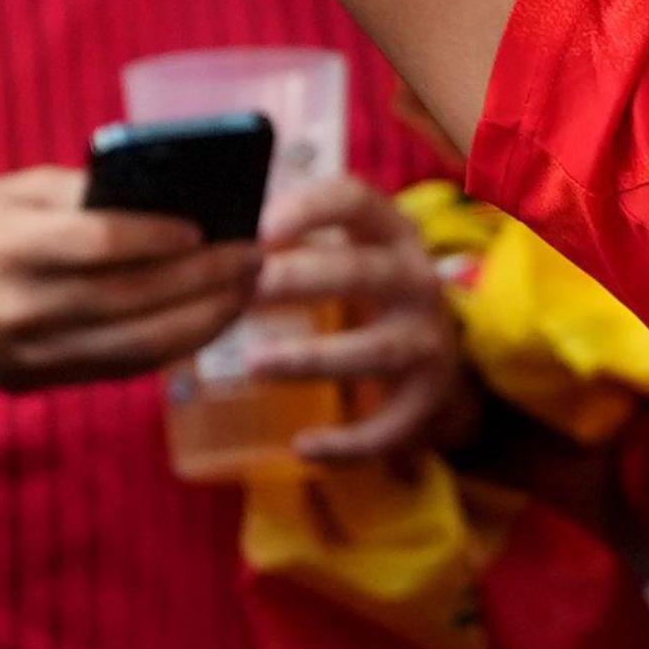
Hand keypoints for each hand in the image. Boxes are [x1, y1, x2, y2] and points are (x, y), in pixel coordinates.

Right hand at [0, 166, 258, 389]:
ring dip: (204, 319)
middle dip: (203, 278)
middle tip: (254, 254)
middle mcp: (20, 308)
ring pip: (135, 344)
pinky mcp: (41, 381)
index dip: (155, 237)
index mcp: (9, 248)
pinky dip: (174, 347)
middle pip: (129, 299)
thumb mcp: (14, 192)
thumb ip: (85, 194)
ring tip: (247, 289)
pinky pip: (121, 368)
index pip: (95, 245)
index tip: (206, 226)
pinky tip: (210, 321)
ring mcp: (30, 354)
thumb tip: (169, 197)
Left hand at [246, 174, 471, 462]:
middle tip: (247, 289)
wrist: (438, 355)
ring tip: (256, 364)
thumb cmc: (368, 290)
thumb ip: (293, 236)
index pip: (356, 201)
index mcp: (391, 233)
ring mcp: (427, 341)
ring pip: (376, 350)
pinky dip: (349, 442)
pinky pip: (389, 425)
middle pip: (363, 273)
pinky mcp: (426, 399)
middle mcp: (417, 281)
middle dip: (304, 278)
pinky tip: (303, 447)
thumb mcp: (348, 249)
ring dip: (315, 357)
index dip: (310, 210)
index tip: (260, 229)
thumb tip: (210, 232)